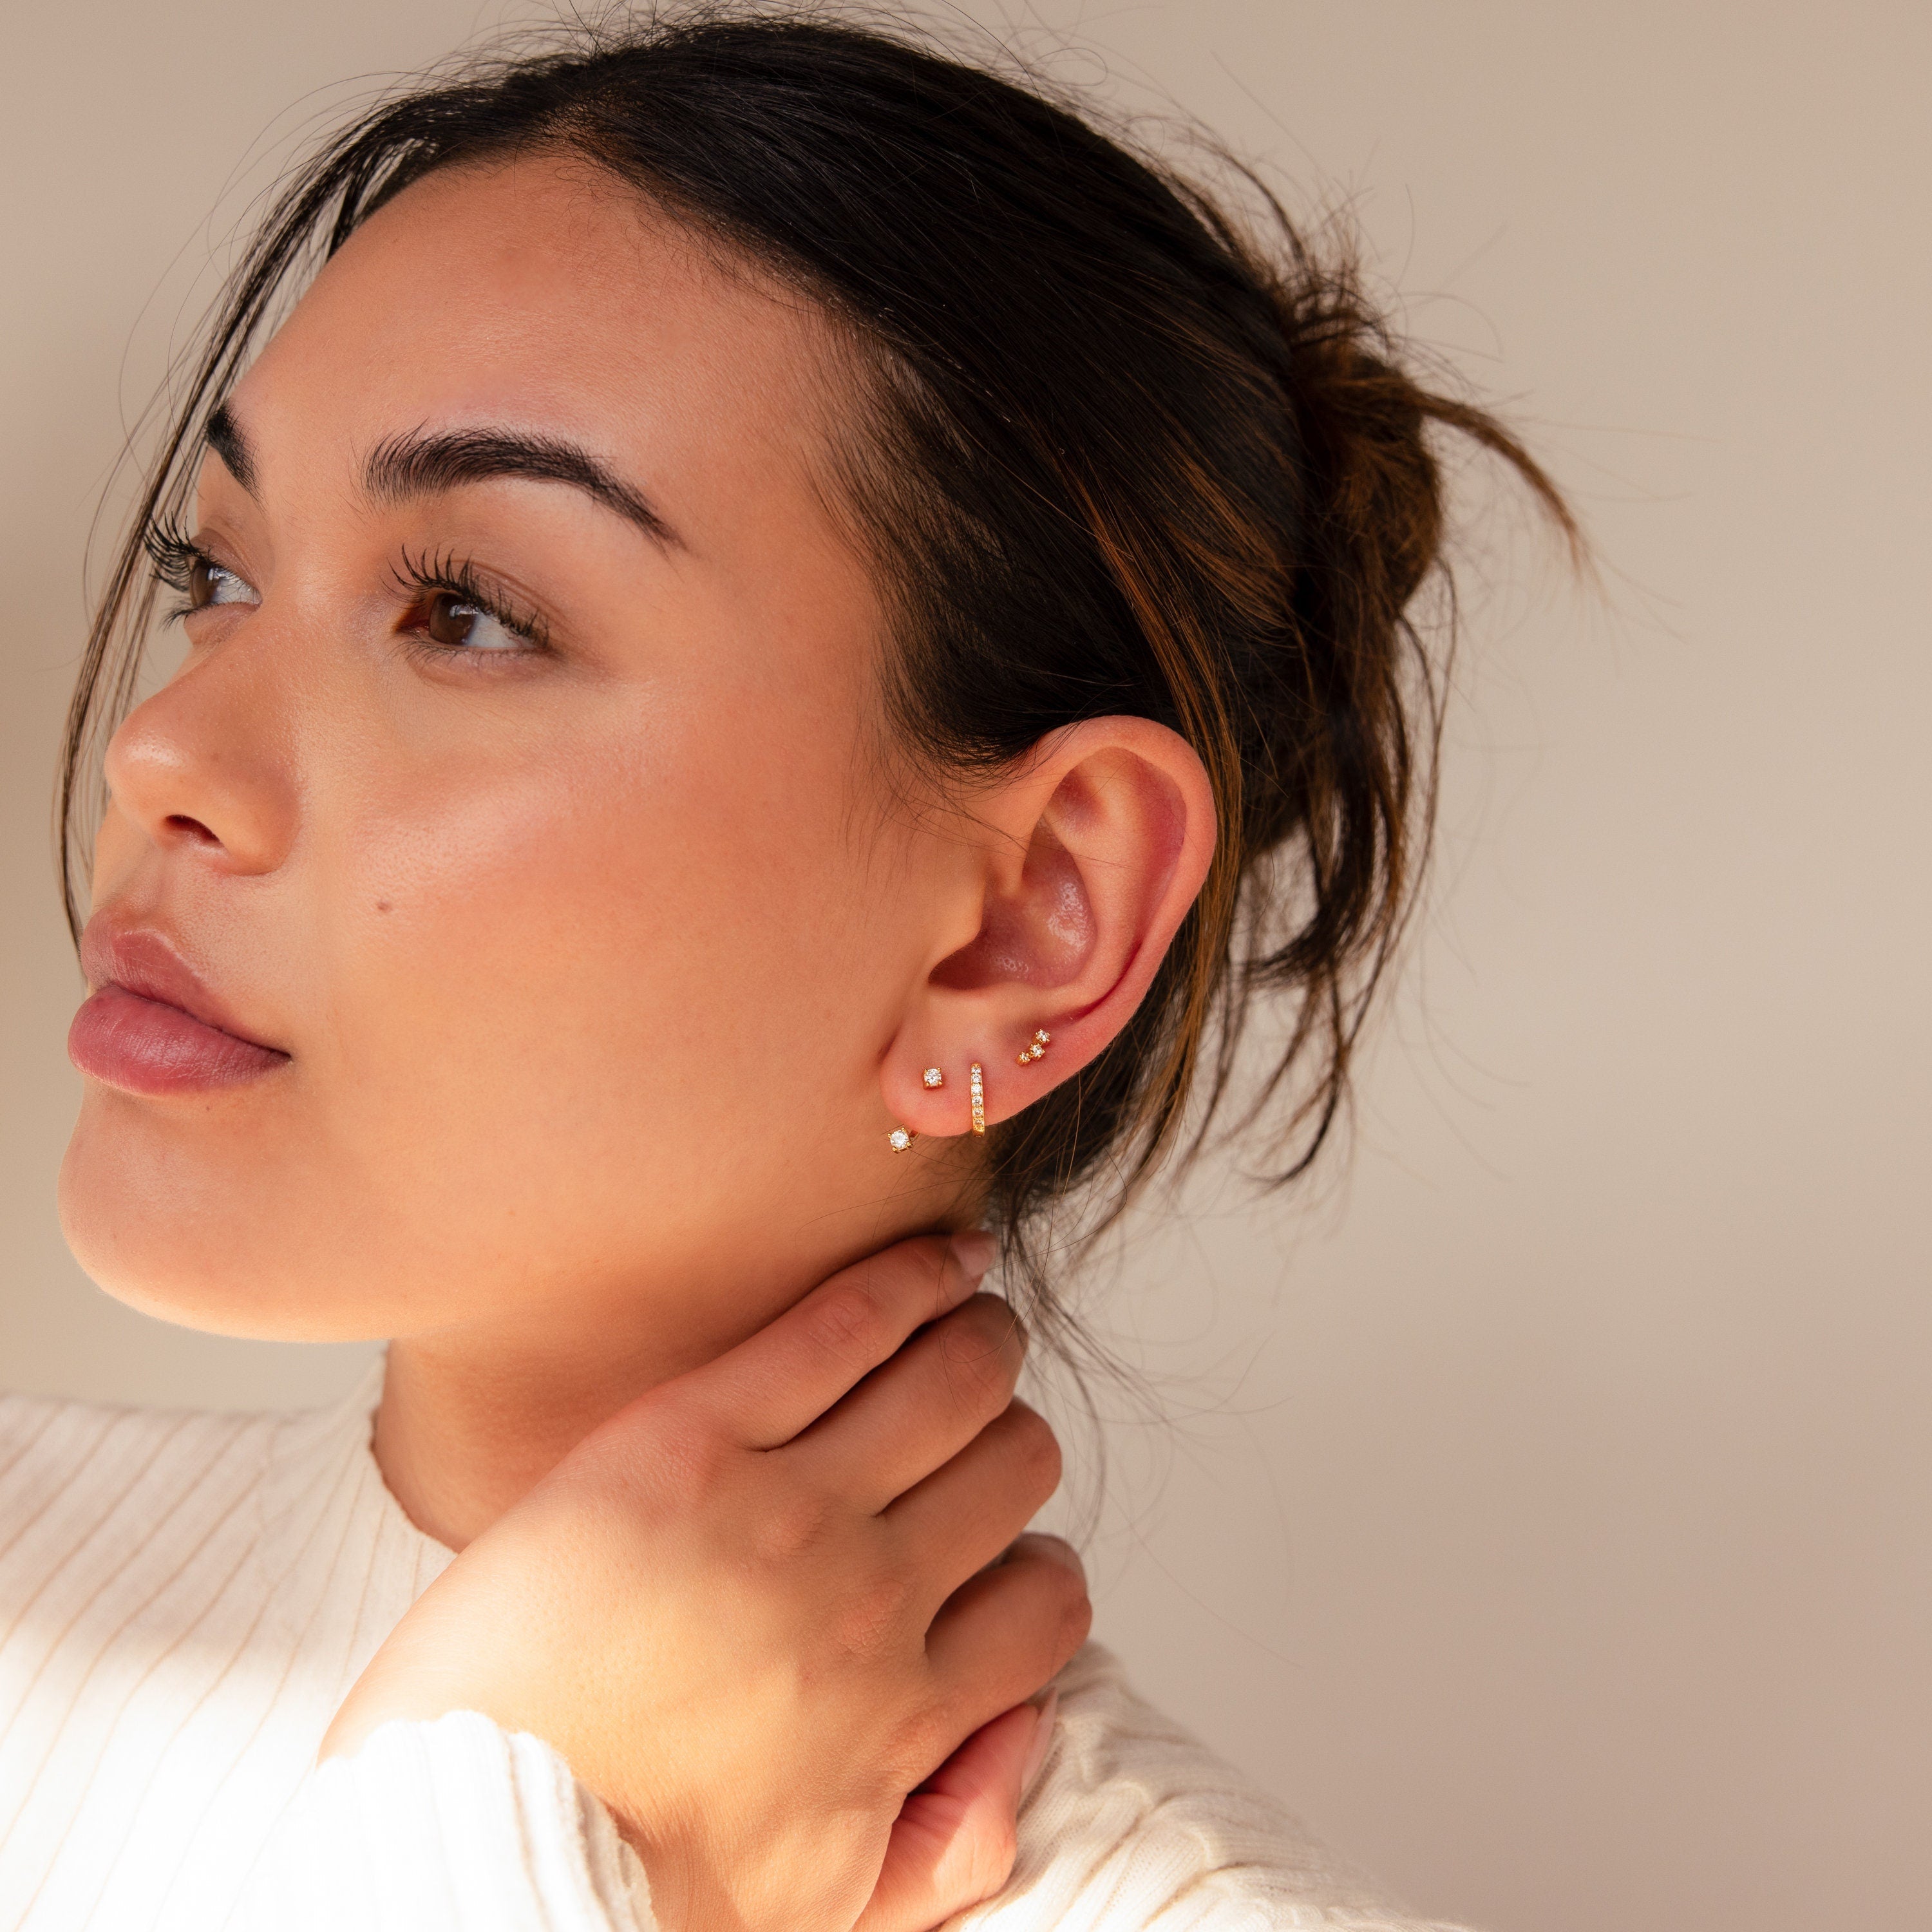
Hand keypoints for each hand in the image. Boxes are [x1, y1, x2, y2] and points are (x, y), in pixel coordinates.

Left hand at [322, 1234, 1090, 1931]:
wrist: (460, 1845)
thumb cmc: (615, 1881)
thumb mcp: (817, 1913)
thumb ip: (946, 1843)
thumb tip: (1024, 1742)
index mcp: (901, 1715)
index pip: (1044, 1600)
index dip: (1031, 1561)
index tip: (988, 1542)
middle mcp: (871, 1603)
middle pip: (1016, 1467)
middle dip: (1009, 1436)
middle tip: (972, 1417)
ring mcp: (785, 1514)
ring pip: (959, 1381)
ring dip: (983, 1340)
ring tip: (968, 1317)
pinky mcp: (690, 1440)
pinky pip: (844, 1328)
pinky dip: (914, 1277)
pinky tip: (942, 1259)